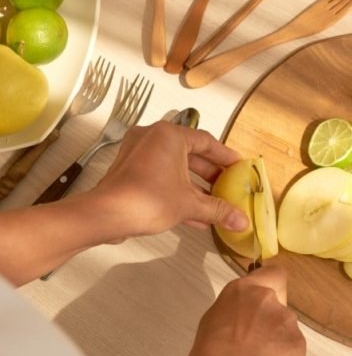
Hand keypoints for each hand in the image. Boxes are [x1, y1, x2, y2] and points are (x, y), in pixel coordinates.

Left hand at [92, 120, 248, 236]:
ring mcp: (138, 153)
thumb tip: (242, 220)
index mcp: (169, 135)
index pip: (207, 141)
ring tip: (214, 201)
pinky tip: (193, 212)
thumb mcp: (190, 204)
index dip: (225, 156)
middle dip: (210, 174)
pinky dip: (177, 189)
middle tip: (227, 185)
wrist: (106, 216)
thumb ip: (219, 209)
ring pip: (175, 167)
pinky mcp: (129, 170)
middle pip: (190, 153)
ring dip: (195, 185)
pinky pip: (161, 175)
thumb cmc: (146, 199)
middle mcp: (152, 138)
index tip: (238, 166)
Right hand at [186, 265, 305, 355]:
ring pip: (284, 331)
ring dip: (275, 343)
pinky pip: (292, 351)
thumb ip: (232, 317)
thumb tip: (239, 326)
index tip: (263, 295)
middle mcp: (271, 301)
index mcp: (244, 291)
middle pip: (276, 306)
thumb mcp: (210, 327)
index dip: (271, 282)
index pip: (272, 273)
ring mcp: (289, 323)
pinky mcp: (300, 346)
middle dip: (268, 323)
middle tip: (251, 346)